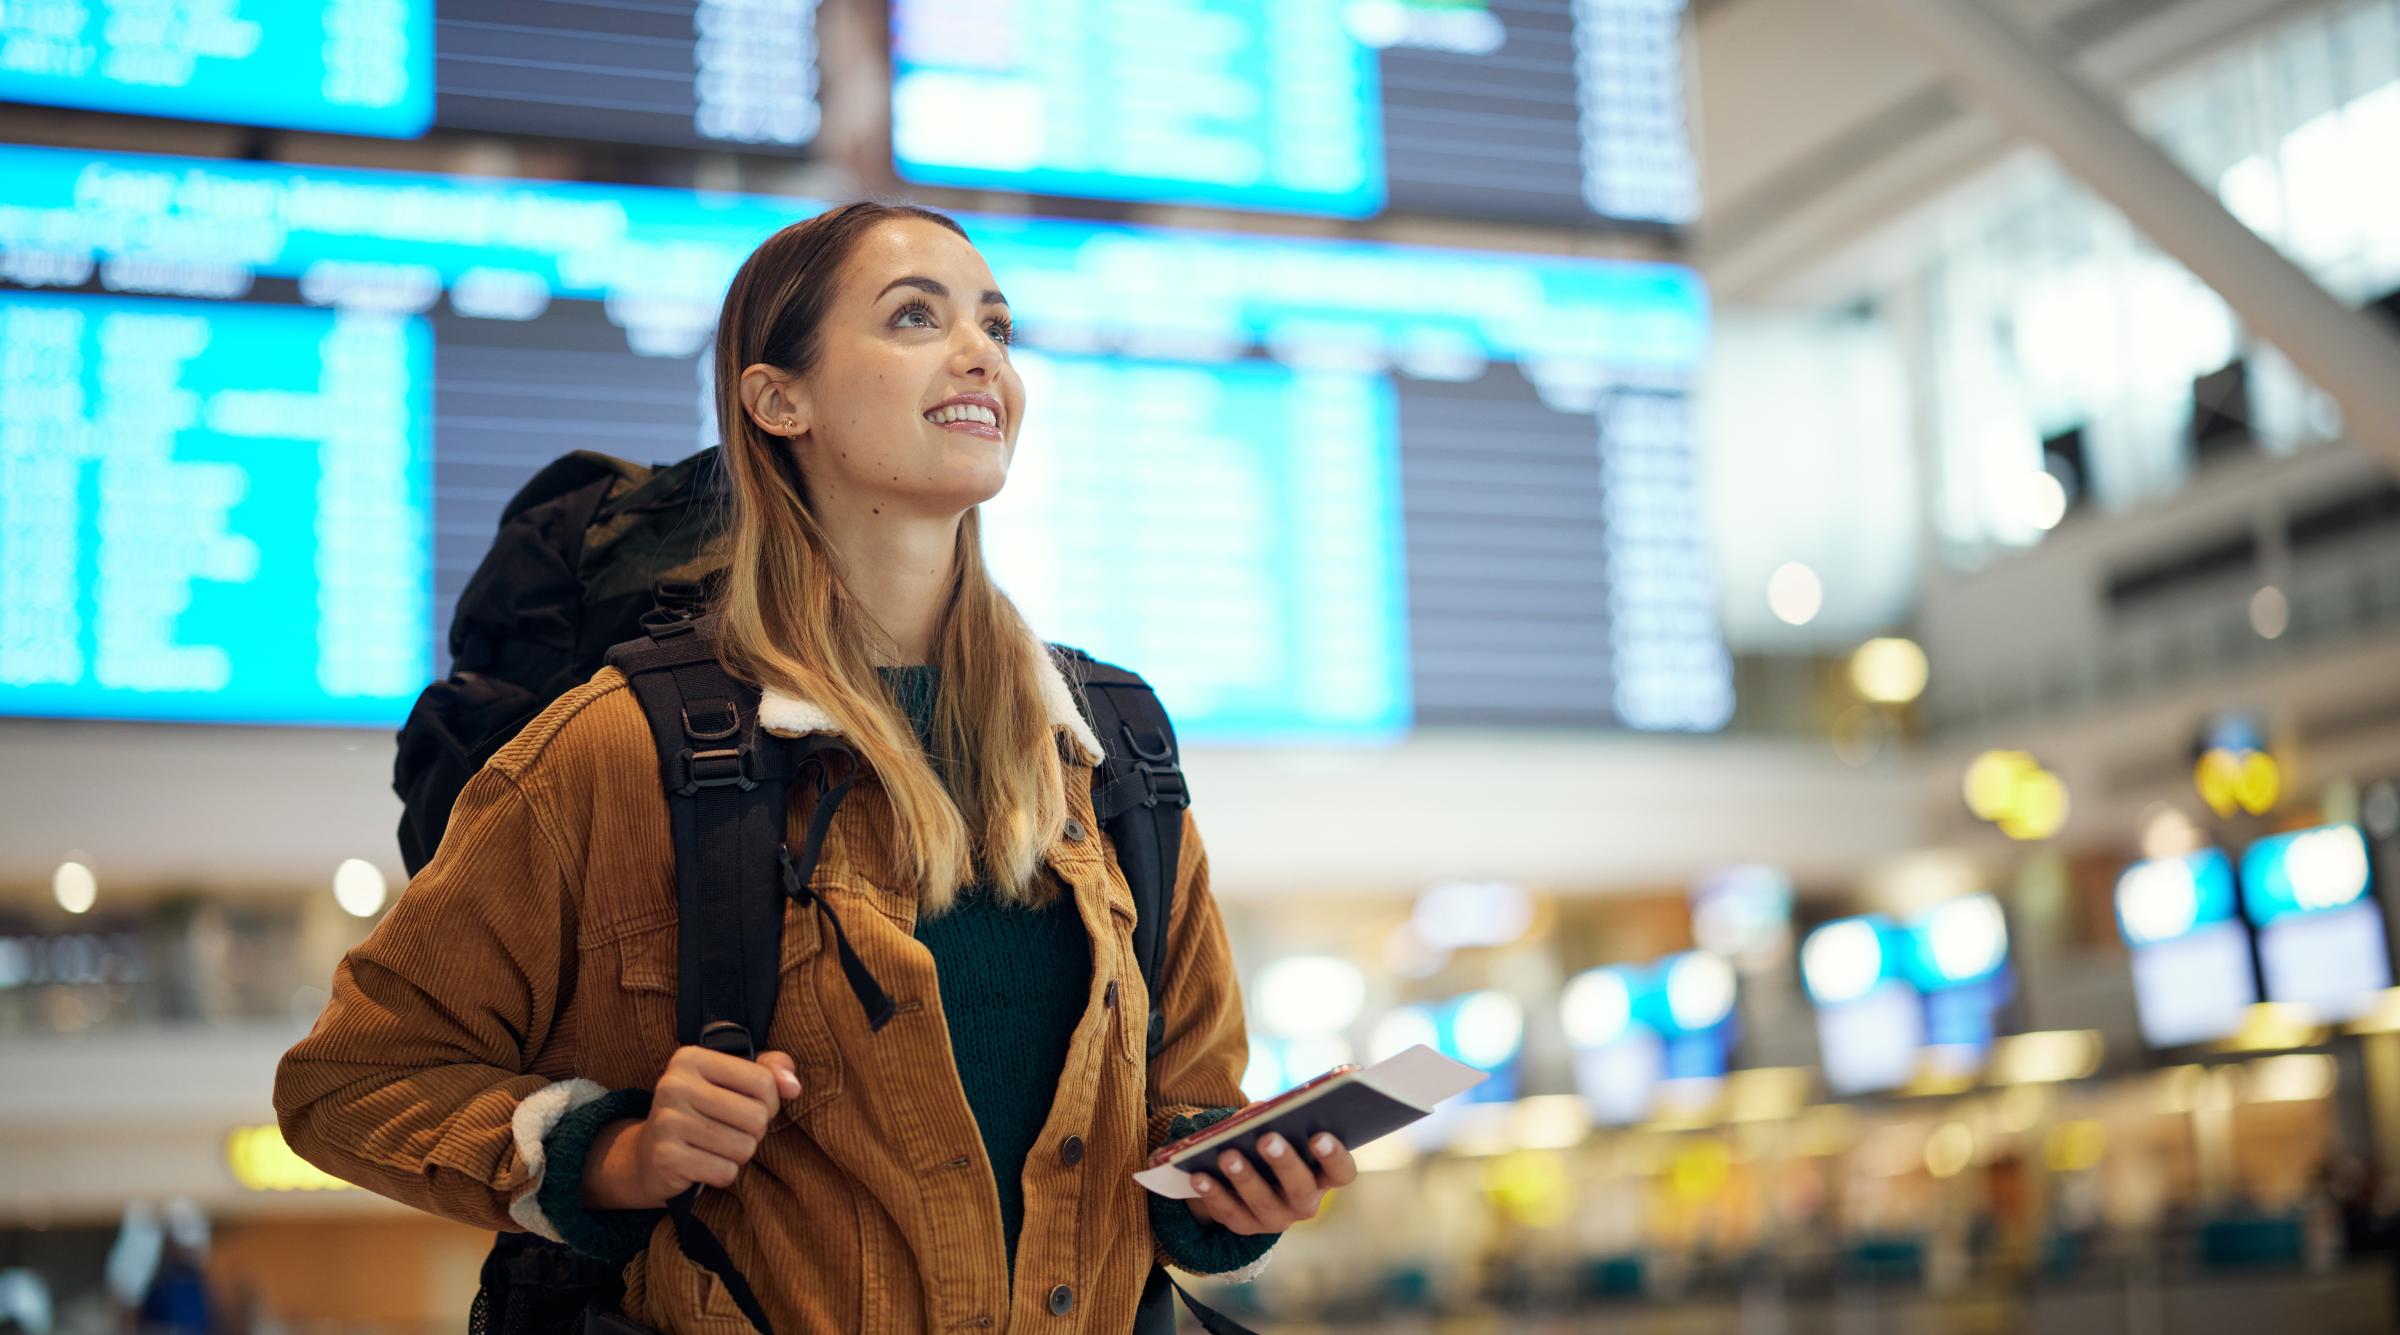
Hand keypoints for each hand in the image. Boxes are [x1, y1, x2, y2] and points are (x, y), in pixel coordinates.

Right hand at [586, 1046, 799, 1208]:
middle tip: (733, 1130)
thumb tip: (793, 1087)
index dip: (770, 1101)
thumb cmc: (703, 1111)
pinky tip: (705, 1164)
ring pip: (744, 1147)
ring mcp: (667, 1122)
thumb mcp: (732, 1080)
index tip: (752, 1106)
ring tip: (718, 1146)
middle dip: (755, 1132)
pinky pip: (725, 1172)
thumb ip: (770, 1070)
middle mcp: (674, 1085)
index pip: (762, 1080)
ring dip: (739, 1154)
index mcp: (691, 1058)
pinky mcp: (666, 1158)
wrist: (649, 1154)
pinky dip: (724, 1173)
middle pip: (756, 1117)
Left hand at [1182, 1133, 1356, 1234]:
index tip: (1319, 1136)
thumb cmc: (1271, 1146)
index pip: (1341, 1172)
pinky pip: (1230, 1213)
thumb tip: (1259, 1110)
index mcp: (1323, 1176)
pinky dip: (1214, 1193)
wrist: (1247, 1182)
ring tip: (1228, 1155)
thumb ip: (1274, 1119)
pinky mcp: (1245, 1226)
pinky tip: (1199, 1174)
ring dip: (1245, 1178)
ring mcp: (1276, 1219)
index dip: (1334, 1156)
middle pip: (1301, 1189)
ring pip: (1263, 1204)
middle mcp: (1305, 1203)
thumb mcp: (1278, 1131)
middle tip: (1267, 1139)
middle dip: (1283, 1163)